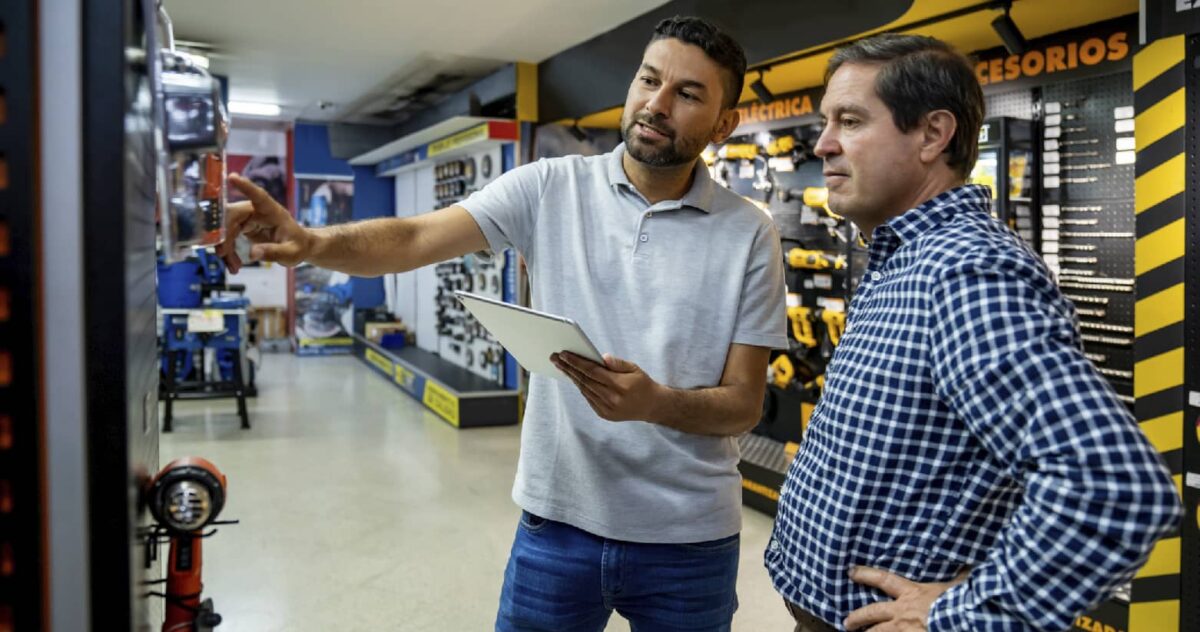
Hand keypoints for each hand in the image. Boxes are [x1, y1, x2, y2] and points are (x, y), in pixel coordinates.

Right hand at [216, 174, 312, 271]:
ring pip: (226, 228)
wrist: (298, 247)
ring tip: (233, 266)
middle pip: (233, 216)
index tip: (232, 177)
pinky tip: (234, 264)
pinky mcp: (243, 227)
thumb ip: (274, 252)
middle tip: (223, 254)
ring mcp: (249, 218)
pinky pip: (228, 236)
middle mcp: (257, 210)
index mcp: (272, 210)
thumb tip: (253, 254)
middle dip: (224, 236)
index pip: (258, 195)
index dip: (245, 187)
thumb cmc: (298, 246)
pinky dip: (228, 251)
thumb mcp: (291, 253)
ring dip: (225, 248)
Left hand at [551, 352, 662, 421]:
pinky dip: (580, 387)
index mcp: (620, 385)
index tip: (564, 354)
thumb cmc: (643, 384)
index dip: (576, 362)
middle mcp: (612, 398)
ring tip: (561, 366)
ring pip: (584, 390)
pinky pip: (588, 398)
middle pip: (584, 380)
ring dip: (571, 377)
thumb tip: (601, 357)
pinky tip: (573, 377)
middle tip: (554, 357)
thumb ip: (617, 363)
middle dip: (568, 368)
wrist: (652, 406)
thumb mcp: (634, 368)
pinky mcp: (604, 414)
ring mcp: (607, 408)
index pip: (592, 372)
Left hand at [843, 566, 968, 630]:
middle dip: (857, 617)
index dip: (866, 574)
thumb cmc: (961, 602)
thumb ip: (958, 575)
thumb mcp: (958, 584)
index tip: (851, 572)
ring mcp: (903, 629)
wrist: (964, 620)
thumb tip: (967, 564)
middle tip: (846, 622)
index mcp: (912, 593)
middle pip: (872, 613)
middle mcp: (903, 611)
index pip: (883, 580)